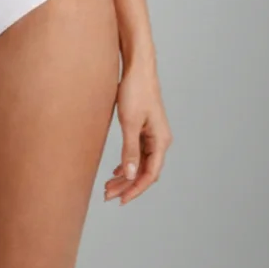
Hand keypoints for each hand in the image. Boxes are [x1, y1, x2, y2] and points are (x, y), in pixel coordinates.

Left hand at [104, 60, 172, 205]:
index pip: (150, 174)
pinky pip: (138, 152)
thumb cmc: (135, 91)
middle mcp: (160, 140)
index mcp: (160, 141)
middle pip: (145, 171)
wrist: (138, 68)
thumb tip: (130, 175)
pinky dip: (127, 163)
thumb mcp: (129, 122)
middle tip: (108, 195)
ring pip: (140, 162)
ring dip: (126, 175)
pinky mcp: (145, 128)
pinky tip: (116, 170)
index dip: (135, 189)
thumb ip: (129, 149)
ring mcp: (153, 134)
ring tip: (108, 186)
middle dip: (127, 185)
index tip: (121, 200)